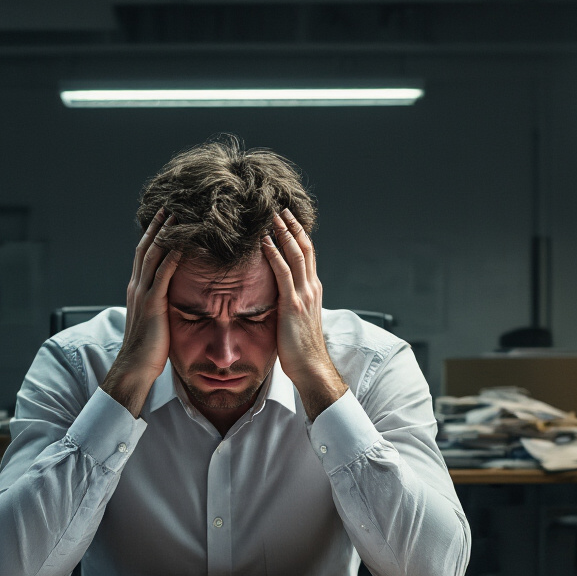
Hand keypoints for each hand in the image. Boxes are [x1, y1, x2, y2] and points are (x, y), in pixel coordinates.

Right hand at [102, 209, 181, 417]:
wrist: (134, 367)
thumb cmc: (148, 349)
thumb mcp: (154, 320)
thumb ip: (160, 304)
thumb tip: (172, 296)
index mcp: (137, 289)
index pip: (144, 254)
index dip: (154, 234)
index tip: (165, 218)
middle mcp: (137, 286)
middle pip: (146, 247)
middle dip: (158, 226)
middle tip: (171, 205)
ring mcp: (143, 294)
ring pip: (153, 255)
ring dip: (166, 234)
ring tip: (178, 215)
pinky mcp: (152, 304)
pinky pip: (163, 274)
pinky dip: (172, 257)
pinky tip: (183, 244)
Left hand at [262, 208, 347, 419]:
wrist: (312, 368)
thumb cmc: (301, 350)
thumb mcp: (297, 321)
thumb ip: (291, 304)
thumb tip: (277, 297)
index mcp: (313, 291)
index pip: (308, 254)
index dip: (299, 234)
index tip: (287, 219)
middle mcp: (312, 288)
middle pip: (305, 247)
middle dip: (292, 226)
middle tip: (279, 207)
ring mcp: (304, 295)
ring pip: (296, 254)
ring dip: (283, 232)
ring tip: (271, 215)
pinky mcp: (293, 305)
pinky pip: (282, 272)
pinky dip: (273, 253)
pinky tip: (263, 241)